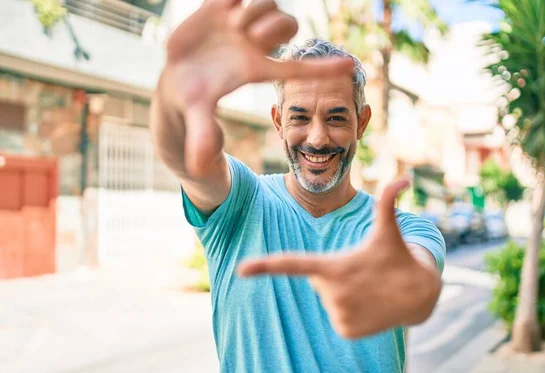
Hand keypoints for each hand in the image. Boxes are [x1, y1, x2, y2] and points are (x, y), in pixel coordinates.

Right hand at [160, 0, 354, 175]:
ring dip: (255, 9)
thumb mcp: (197, 115)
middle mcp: (254, 46)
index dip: (323, 69)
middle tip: (248, 34)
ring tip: (232, 22)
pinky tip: (225, 4)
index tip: (350, 67)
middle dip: (273, 27)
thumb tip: (200, 167)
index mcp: (256, 70)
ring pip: (268, 3)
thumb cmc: (192, 100)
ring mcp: (239, 24)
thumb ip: (202, 136)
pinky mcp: (221, 8)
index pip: (297, 69)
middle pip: (287, 26)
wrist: (175, 78)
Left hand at [239, 180, 441, 338]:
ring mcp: (338, 315)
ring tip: (367, 287)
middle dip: (333, 274)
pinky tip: (369, 304)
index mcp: (333, 267)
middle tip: (361, 270)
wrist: (422, 294)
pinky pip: (337, 316)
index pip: (292, 265)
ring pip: (327, 298)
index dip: (265, 266)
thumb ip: (387, 201)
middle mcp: (331, 294)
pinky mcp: (345, 331)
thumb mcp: (389, 229)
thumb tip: (404, 177)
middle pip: (317, 280)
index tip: (241, 270)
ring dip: (343, 292)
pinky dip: (349, 310)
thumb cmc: (398, 255)